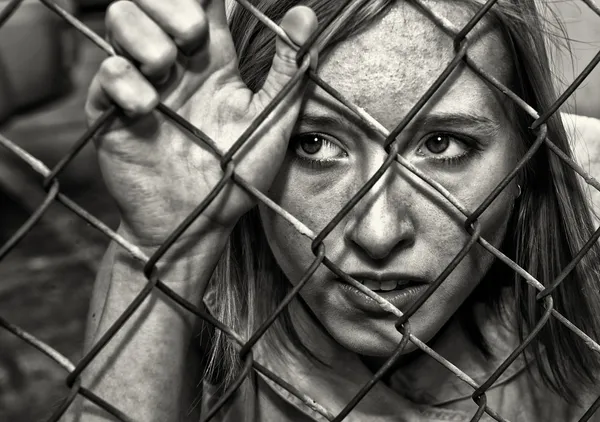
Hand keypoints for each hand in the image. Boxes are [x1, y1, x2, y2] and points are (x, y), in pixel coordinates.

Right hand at [86, 0, 317, 245]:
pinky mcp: (111, 110)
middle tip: (192, 35)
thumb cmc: (237, 177)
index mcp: (213, 60)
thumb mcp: (273, 121)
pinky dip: (124, 79)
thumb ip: (290, 69)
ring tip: (165, 68)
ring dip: (143, 34)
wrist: (198, 223)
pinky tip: (147, 107)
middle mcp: (175, 64)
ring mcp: (141, 83)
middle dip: (170, 5)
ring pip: (121, 18)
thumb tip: (306, 14)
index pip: (202, 1)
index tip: (211, 7)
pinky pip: (106, 71)